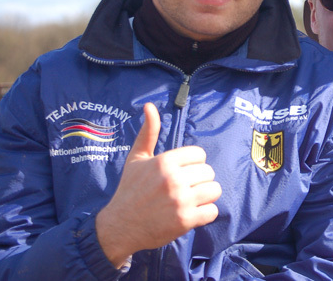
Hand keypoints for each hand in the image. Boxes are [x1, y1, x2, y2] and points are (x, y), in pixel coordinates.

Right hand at [96, 102, 221, 267]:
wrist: (118, 226)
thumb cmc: (129, 189)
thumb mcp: (136, 158)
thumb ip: (148, 132)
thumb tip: (149, 106)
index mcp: (165, 161)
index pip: (200, 154)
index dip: (192, 164)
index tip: (181, 172)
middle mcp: (174, 179)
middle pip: (209, 172)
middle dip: (199, 180)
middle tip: (184, 188)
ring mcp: (181, 200)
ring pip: (214, 190)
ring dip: (205, 196)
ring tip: (190, 200)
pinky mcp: (185, 221)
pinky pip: (212, 211)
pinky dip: (205, 214)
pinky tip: (190, 214)